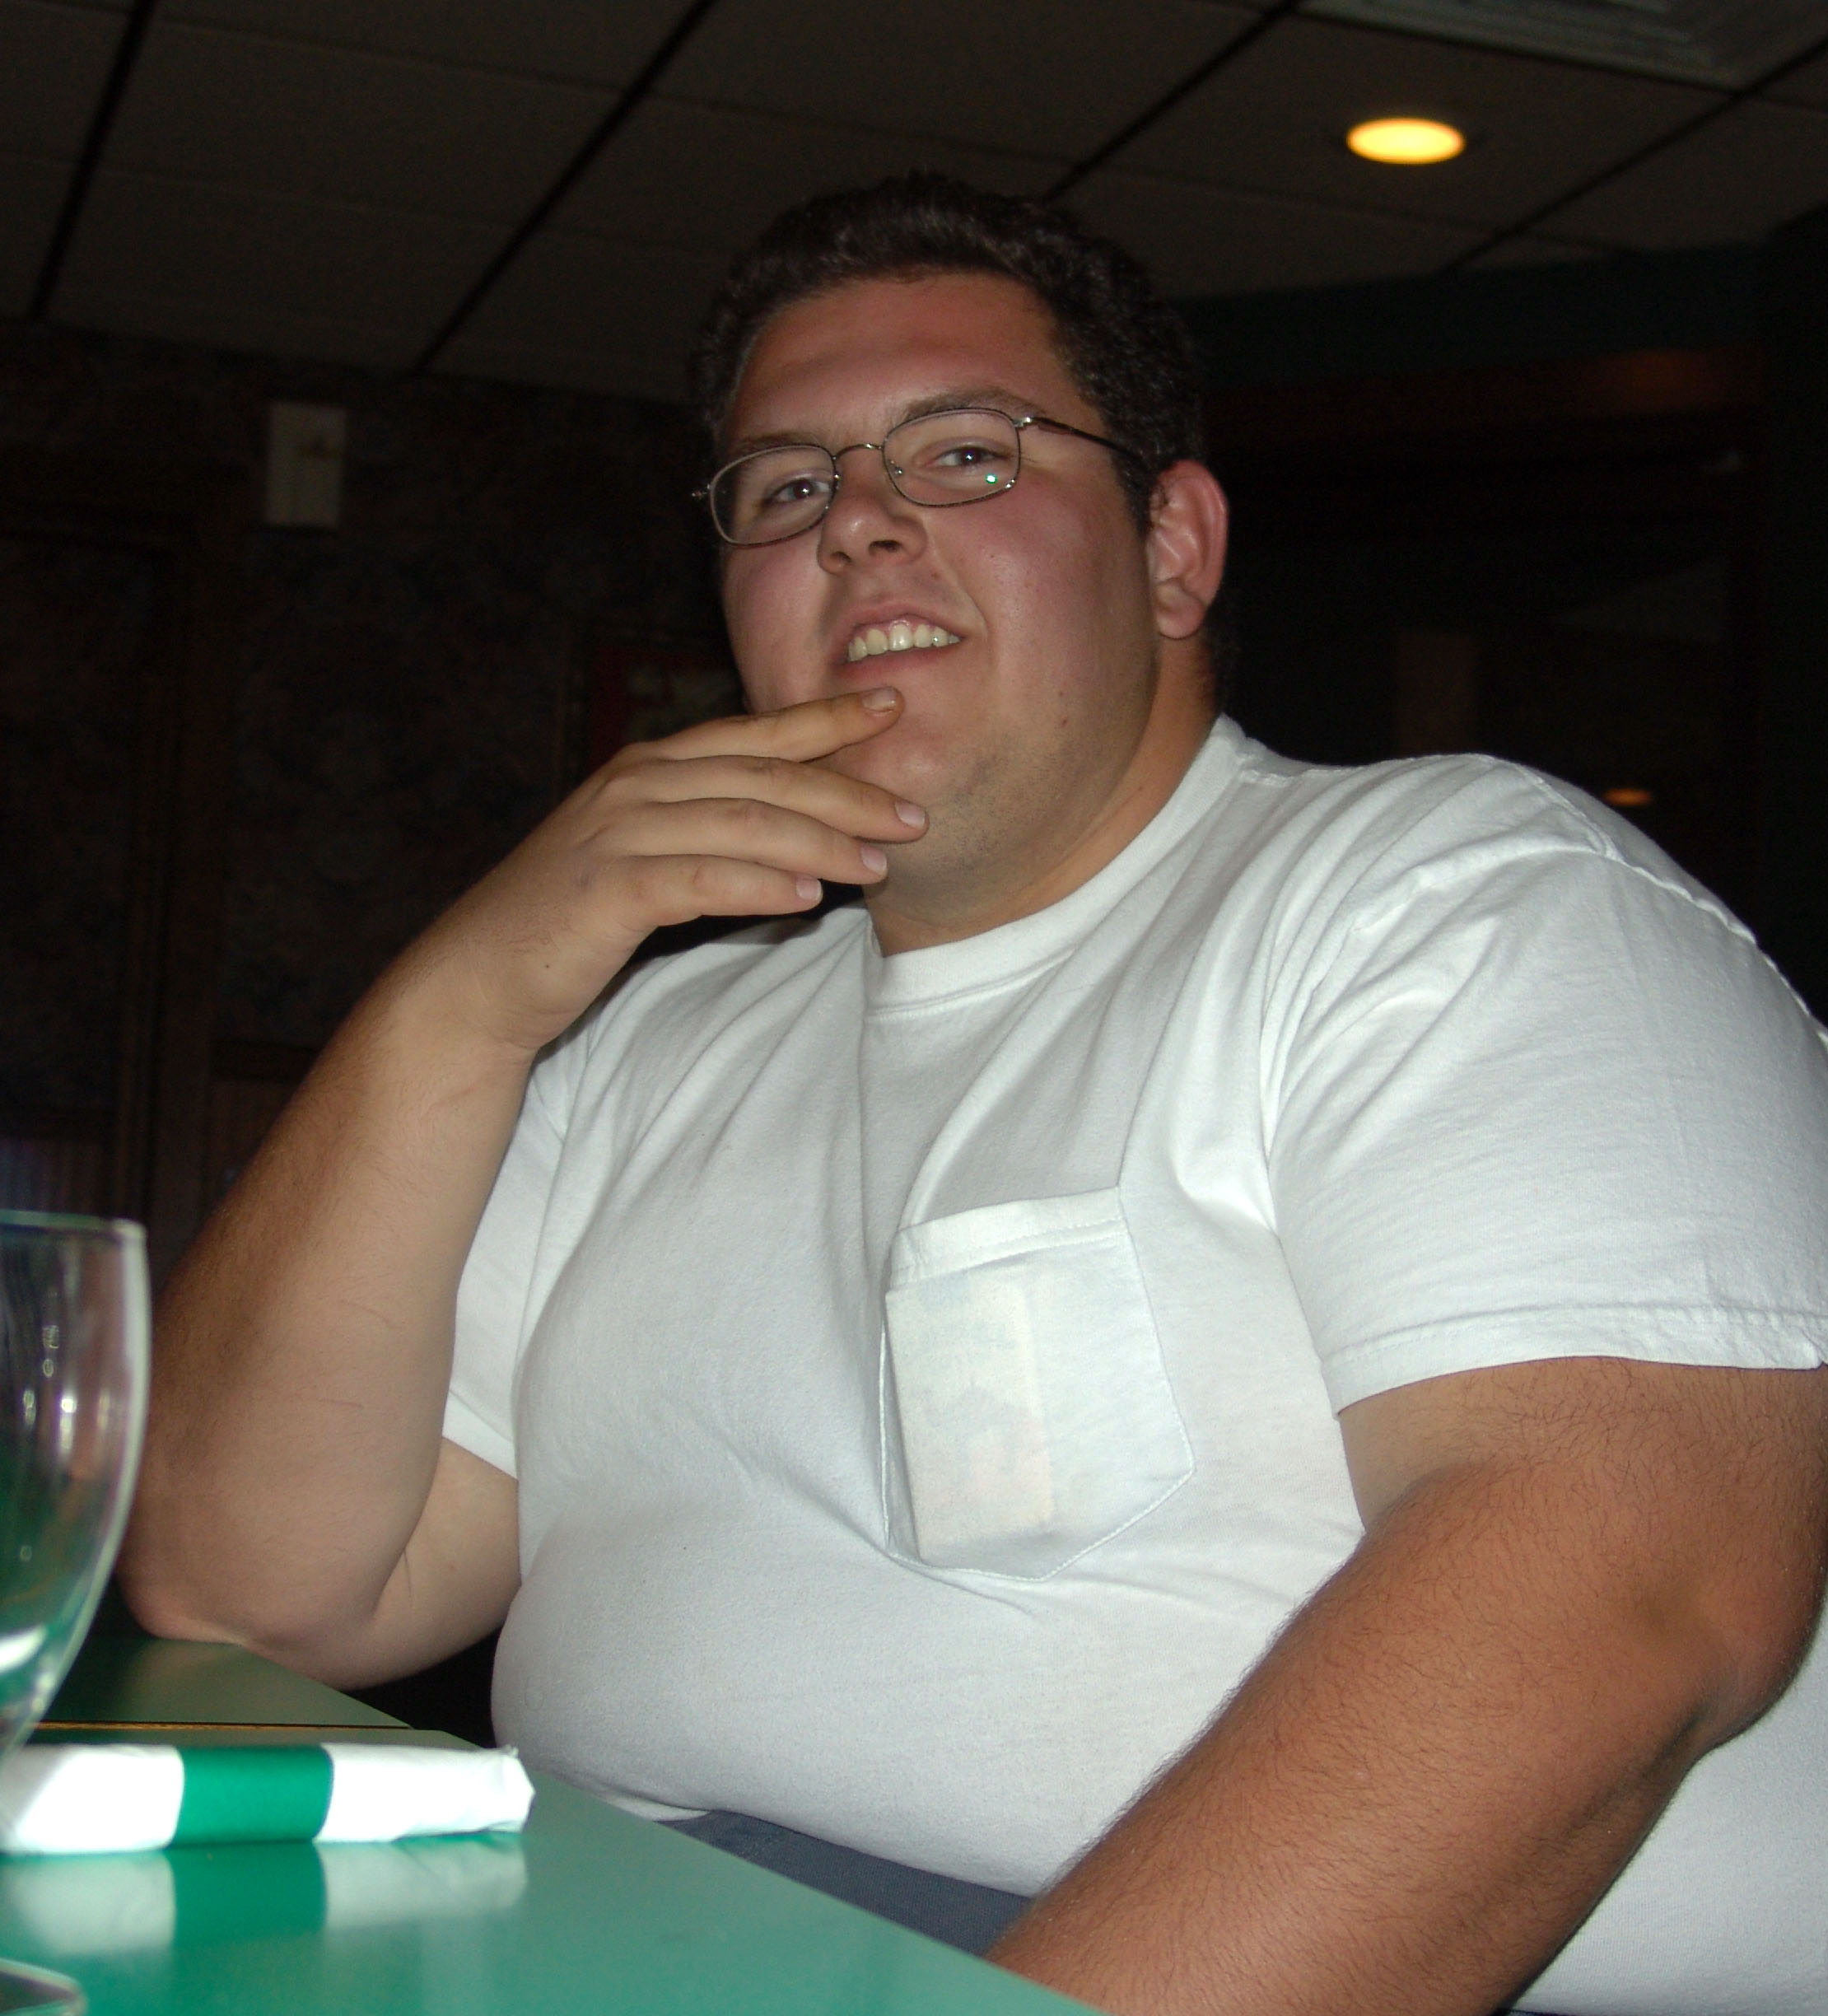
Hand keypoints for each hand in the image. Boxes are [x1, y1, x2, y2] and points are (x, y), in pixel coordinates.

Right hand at [400, 686, 922, 1054]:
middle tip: (915, 812)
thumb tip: (801, 836)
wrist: (479, 977)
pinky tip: (806, 898)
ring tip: (879, 865)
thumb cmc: (571, 921)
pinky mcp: (608, 889)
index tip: (892, 707)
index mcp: (650, 768)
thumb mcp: (644, 856)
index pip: (755, 734)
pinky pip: (700, 879)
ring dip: (819, 842)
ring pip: (743, 823)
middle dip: (847, 790)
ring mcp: (618, 833)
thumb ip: (708, 833)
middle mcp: (636, 785)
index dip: (826, 719)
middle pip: (763, 776)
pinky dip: (759, 884)